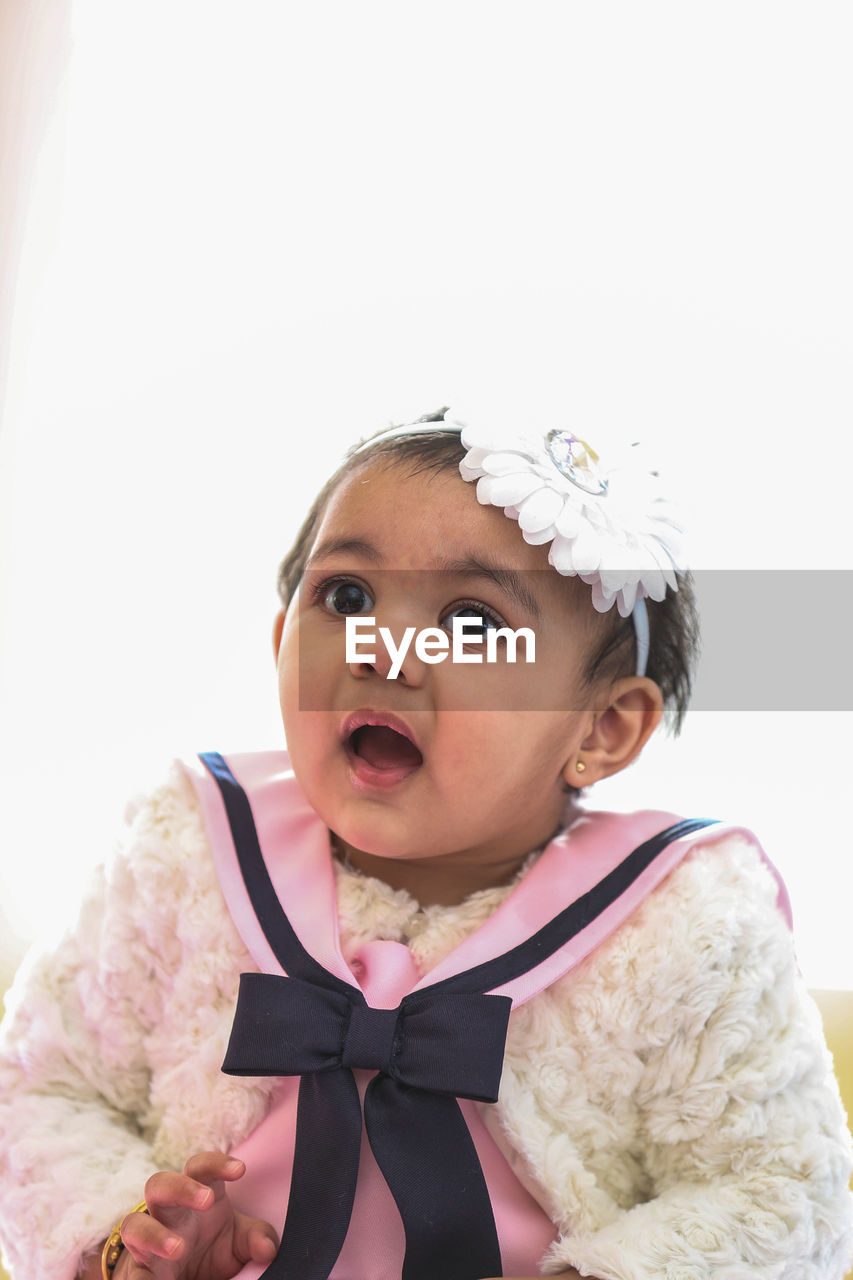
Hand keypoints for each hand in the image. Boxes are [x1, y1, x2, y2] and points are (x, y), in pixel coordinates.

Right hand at [114, 1151, 277, 1278]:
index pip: (200, 1168)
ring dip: (155, 1233)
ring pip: (135, 1223)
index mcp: (197, 1196)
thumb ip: (255, 1238)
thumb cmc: (211, 1246)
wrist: (181, 1275)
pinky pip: (132, 1271)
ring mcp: (150, 1239)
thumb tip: (267, 1249)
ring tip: (179, 1248)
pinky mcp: (139, 1269)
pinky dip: (139, 1278)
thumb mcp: (237, 1242)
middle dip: (181, 1188)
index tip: (240, 1170)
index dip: (217, 1163)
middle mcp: (169, 1213)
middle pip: (160, 1184)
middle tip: (207, 1200)